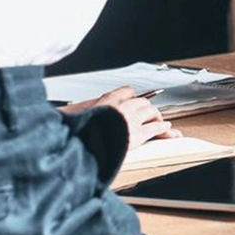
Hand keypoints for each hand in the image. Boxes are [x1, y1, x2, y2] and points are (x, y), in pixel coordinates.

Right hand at [58, 85, 181, 147]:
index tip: (134, 99)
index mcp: (108, 101)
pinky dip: (162, 128)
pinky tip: (166, 128)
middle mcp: (122, 107)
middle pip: (141, 102)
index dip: (131, 96)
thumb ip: (82, 110)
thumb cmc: (84, 131)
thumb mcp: (78, 116)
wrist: (90, 143)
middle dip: (146, 108)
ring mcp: (132, 119)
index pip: (126, 91)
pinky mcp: (139, 132)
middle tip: (150, 114)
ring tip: (161, 121)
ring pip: (151, 112)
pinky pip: (155, 127)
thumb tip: (68, 113)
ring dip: (157, 116)